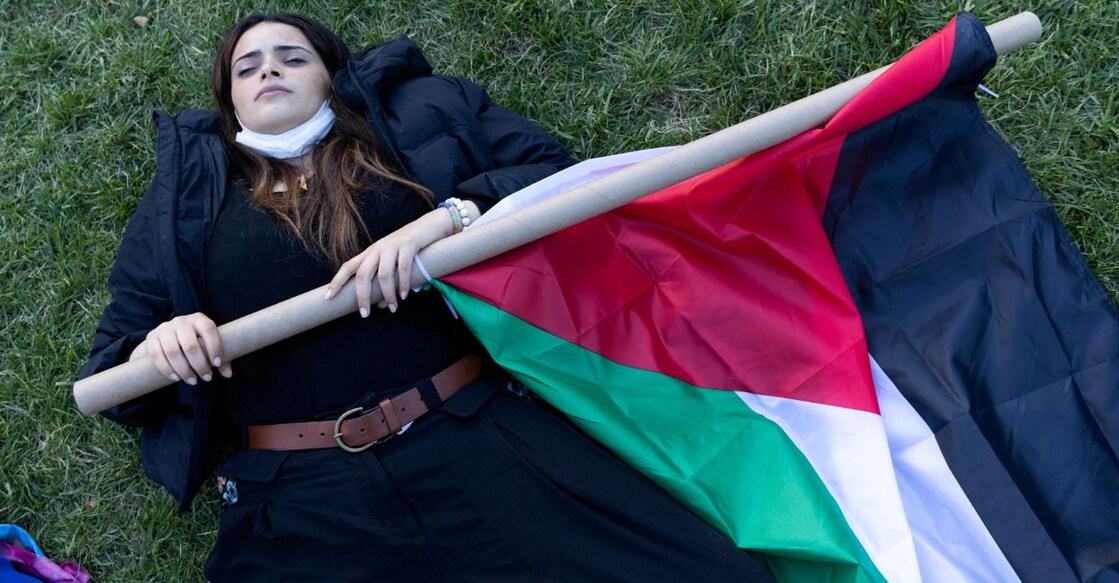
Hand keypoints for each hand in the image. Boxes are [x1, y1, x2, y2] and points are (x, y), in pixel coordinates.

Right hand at [129, 313, 231, 384]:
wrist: (166, 337)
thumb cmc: (195, 342)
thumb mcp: (209, 346)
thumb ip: (222, 358)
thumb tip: (228, 374)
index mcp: (199, 319)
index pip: (209, 330)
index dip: (214, 347)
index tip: (217, 364)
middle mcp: (181, 321)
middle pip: (191, 345)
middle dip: (200, 365)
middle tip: (206, 378)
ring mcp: (164, 328)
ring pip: (173, 352)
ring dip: (184, 370)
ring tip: (192, 381)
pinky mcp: (151, 337)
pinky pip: (157, 355)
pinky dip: (167, 369)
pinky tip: (176, 378)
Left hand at [324, 201, 477, 315]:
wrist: (430, 226)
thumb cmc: (411, 250)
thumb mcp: (395, 266)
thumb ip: (387, 284)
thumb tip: (382, 306)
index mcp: (371, 253)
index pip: (348, 267)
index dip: (337, 281)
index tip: (328, 297)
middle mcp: (377, 248)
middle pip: (362, 274)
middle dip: (362, 296)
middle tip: (365, 314)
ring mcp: (392, 245)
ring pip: (383, 274)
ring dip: (387, 294)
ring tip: (394, 307)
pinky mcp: (408, 244)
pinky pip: (403, 267)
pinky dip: (403, 284)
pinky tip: (404, 295)